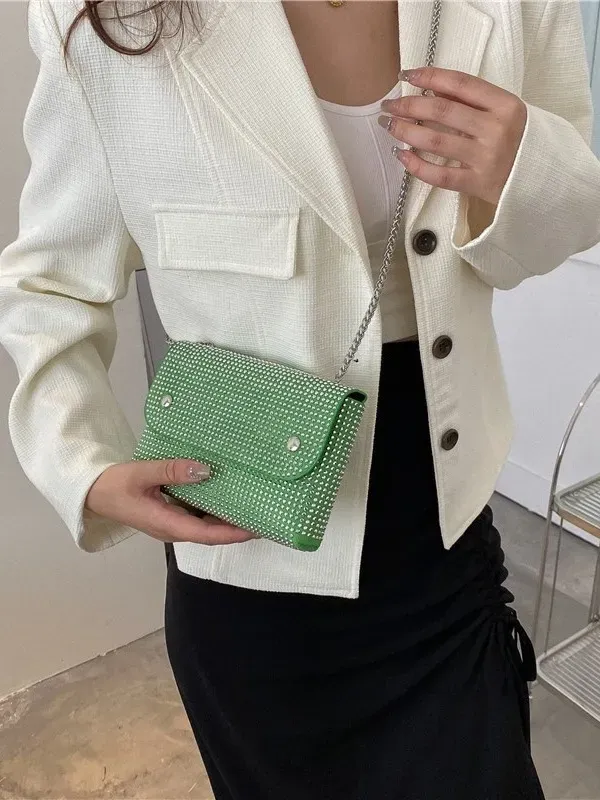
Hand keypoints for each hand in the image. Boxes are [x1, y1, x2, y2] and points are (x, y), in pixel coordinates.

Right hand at [85, 459, 257, 545]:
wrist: (93, 493)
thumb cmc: (114, 485)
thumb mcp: (141, 473)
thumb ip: (172, 471)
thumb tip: (204, 470)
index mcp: (166, 524)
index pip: (206, 534)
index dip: (232, 533)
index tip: (255, 529)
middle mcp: (172, 529)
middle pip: (210, 534)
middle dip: (237, 530)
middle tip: (264, 518)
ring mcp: (171, 524)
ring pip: (204, 526)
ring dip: (227, 521)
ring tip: (252, 508)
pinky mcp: (169, 516)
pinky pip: (196, 517)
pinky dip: (213, 511)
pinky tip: (226, 498)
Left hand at [378, 66, 526, 205]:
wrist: (542, 178)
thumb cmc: (519, 141)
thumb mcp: (505, 112)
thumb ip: (473, 101)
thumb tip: (430, 88)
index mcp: (505, 104)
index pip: (459, 83)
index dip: (429, 76)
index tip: (406, 75)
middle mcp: (495, 129)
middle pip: (441, 110)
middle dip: (408, 105)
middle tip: (389, 105)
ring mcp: (485, 158)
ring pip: (434, 140)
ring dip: (405, 131)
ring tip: (390, 126)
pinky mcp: (477, 183)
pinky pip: (439, 175)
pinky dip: (416, 165)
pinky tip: (401, 156)